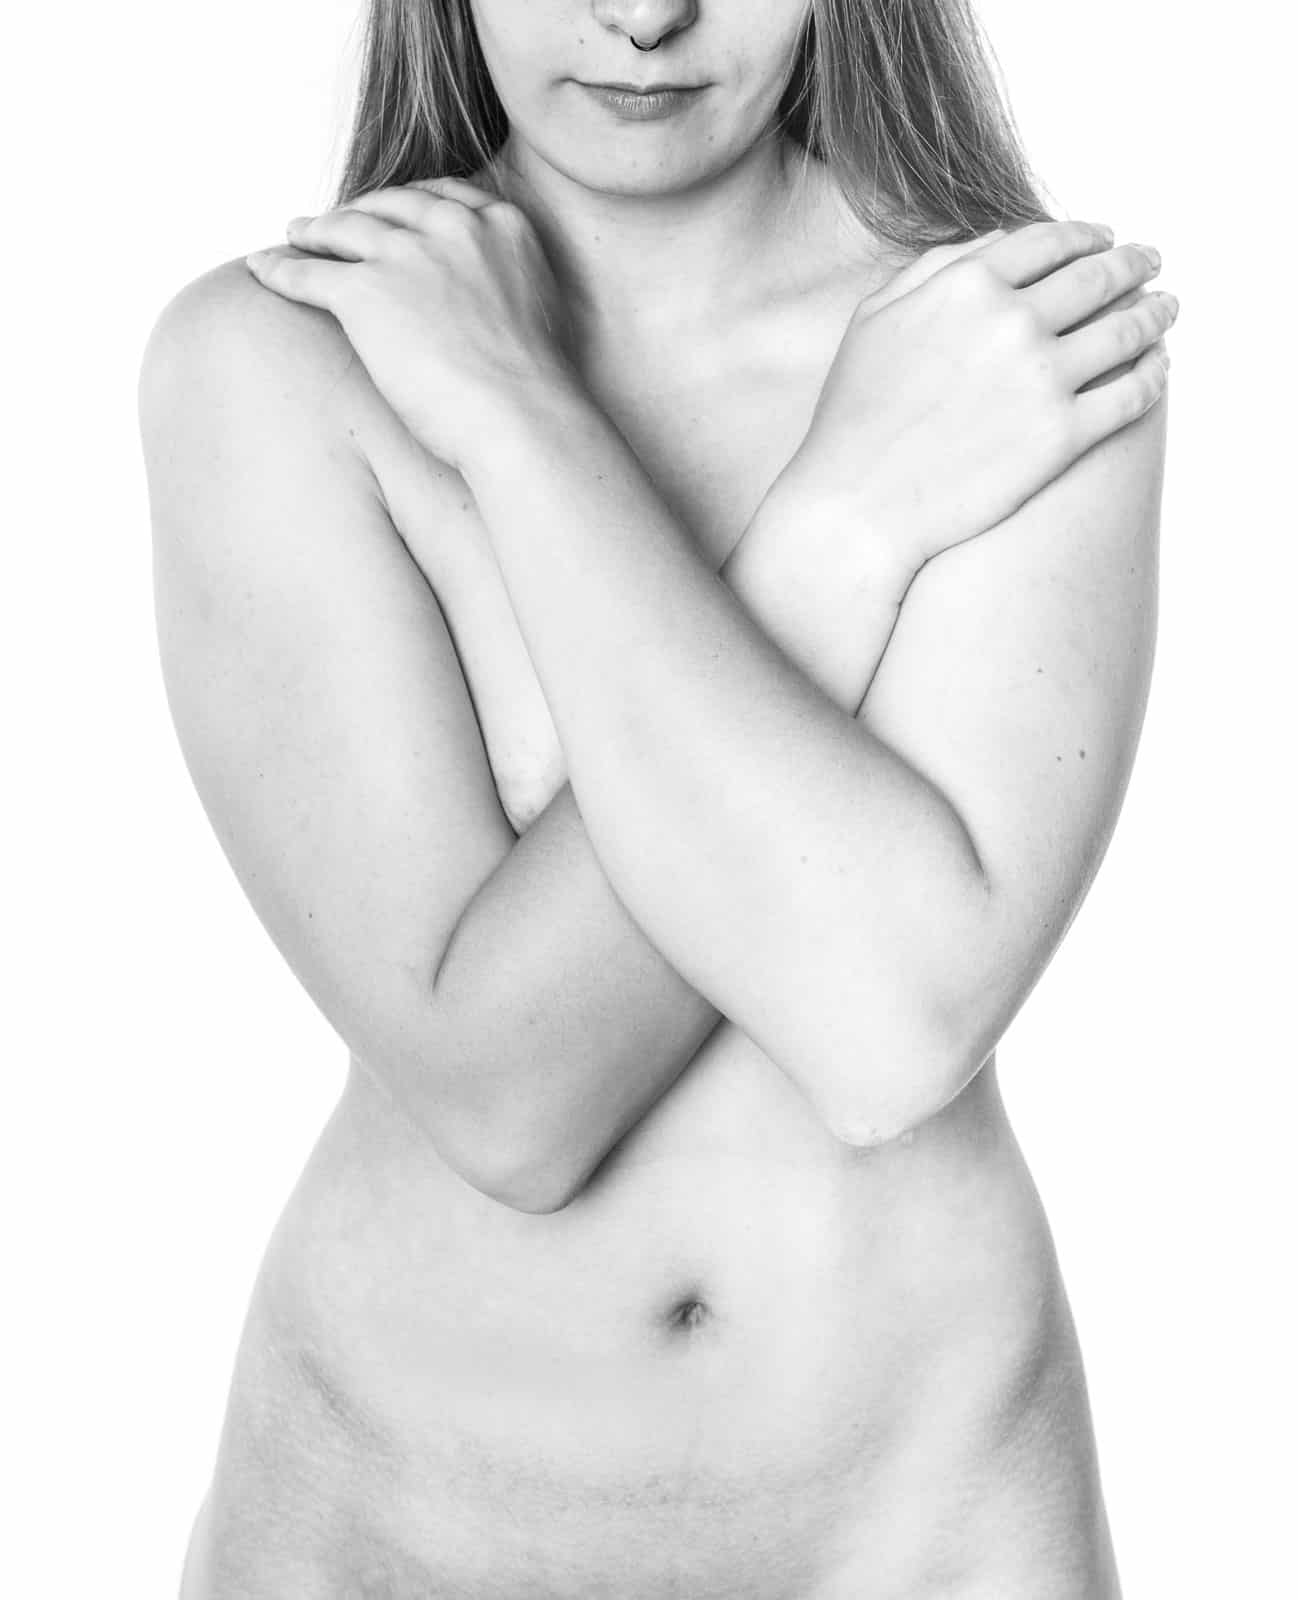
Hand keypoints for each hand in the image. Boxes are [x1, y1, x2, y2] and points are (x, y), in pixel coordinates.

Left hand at [244, 178, 575, 471]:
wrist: (524, 417)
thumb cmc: (536, 390)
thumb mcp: (539, 307)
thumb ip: (509, 282)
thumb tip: (491, 305)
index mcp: (502, 224)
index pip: (442, 197)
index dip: (407, 204)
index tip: (392, 213)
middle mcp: (453, 227)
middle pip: (388, 205)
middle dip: (358, 212)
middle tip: (336, 224)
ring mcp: (406, 255)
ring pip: (343, 229)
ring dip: (312, 231)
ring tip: (295, 236)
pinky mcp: (365, 291)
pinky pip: (309, 273)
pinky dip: (280, 270)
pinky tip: (262, 270)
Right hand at [790, 219, 1177, 573]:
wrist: (857, 507)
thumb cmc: (856, 418)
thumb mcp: (876, 320)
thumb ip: (934, 269)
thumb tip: (999, 243)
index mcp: (966, 285)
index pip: (1050, 241)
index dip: (1087, 235)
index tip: (1105, 239)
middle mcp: (1011, 321)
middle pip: (1099, 276)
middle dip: (1134, 263)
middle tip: (1152, 261)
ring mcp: (1043, 379)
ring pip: (1127, 329)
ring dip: (1156, 312)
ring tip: (1166, 308)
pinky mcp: (1063, 437)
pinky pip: (1132, 394)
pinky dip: (1154, 374)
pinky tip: (1157, 368)